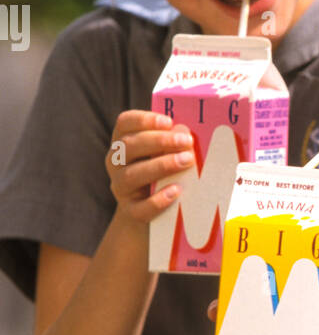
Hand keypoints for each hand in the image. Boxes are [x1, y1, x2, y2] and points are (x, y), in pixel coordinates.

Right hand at [106, 109, 194, 224]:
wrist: (149, 215)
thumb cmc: (161, 175)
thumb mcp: (163, 155)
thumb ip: (171, 143)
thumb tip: (185, 132)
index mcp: (123, 142)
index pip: (124, 123)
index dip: (144, 120)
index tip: (168, 121)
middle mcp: (116, 163)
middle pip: (129, 146)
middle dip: (159, 141)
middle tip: (186, 140)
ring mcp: (120, 187)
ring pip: (132, 175)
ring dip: (161, 165)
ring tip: (186, 161)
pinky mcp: (130, 211)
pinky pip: (140, 207)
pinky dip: (158, 199)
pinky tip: (176, 190)